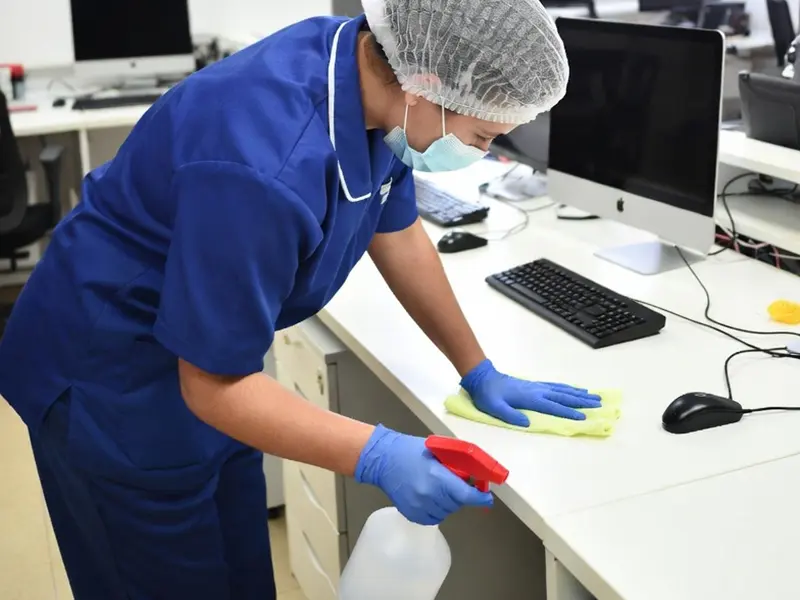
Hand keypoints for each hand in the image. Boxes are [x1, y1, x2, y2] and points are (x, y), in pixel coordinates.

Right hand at [355, 425, 492, 525]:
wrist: (382, 459)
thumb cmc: (409, 450)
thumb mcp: (437, 450)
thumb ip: (455, 464)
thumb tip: (473, 475)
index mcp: (437, 478)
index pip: (467, 495)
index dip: (480, 497)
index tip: (487, 497)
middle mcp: (429, 496)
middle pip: (457, 504)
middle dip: (462, 495)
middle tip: (457, 484)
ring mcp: (419, 507)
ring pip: (447, 512)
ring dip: (449, 503)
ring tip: (440, 489)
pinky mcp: (412, 514)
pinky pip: (433, 517)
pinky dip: (437, 510)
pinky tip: (431, 497)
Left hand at [461, 359, 601, 426]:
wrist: (483, 378)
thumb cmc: (488, 395)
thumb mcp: (494, 408)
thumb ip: (510, 415)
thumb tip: (526, 423)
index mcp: (529, 398)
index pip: (552, 406)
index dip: (568, 412)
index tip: (583, 416)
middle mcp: (537, 391)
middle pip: (563, 396)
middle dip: (581, 401)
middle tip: (599, 404)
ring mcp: (537, 387)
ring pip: (562, 390)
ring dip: (578, 393)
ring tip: (594, 396)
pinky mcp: (535, 385)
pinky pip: (556, 386)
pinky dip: (568, 388)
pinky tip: (575, 390)